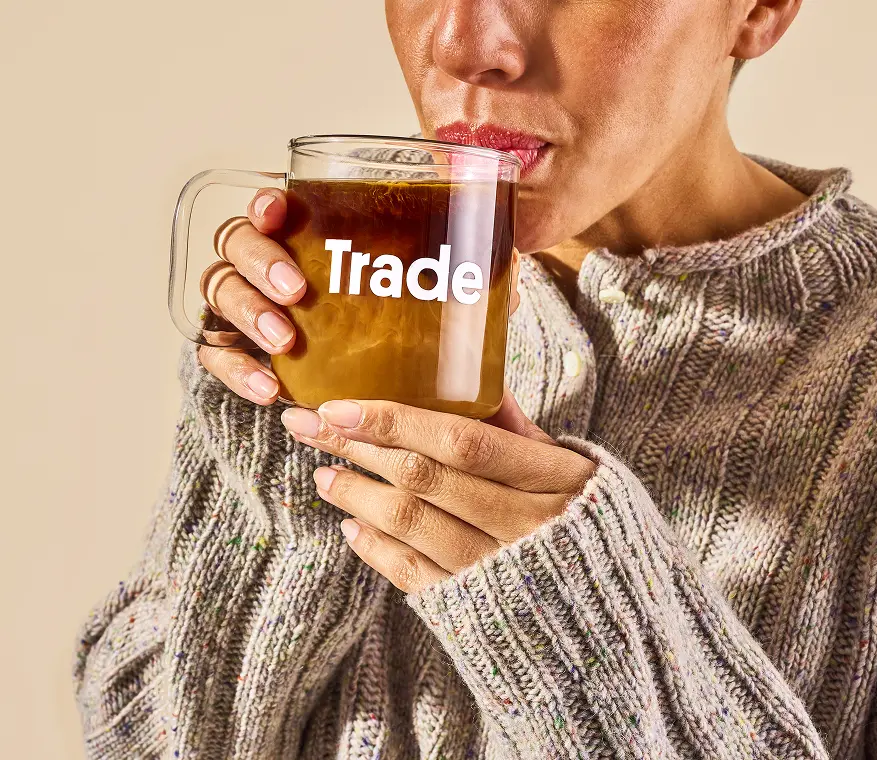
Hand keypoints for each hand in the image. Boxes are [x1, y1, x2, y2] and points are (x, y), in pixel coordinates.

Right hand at [196, 189, 521, 405]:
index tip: (281, 210)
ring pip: (219, 294)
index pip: (271, 205)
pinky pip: (220, 354)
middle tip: (297, 291)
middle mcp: (269, 263)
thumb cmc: (405, 317)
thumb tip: (510, 277)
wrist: (394, 379)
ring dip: (248, 315)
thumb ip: (466, 278)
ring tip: (286, 344)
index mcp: (309, 233)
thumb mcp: (436, 293)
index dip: (265, 203)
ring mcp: (250, 306)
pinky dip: (236, 371)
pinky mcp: (244, 351)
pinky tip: (269, 391)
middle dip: (259, 263)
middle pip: (234, 245)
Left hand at [279, 390, 596, 592]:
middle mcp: (525, 525)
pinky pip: (415, 576)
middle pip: (426, 479)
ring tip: (325, 473)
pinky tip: (352, 525)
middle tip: (308, 425)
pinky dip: (377, 549)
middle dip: (358, 448)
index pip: (461, 441)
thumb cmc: (590, 523)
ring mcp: (499, 569)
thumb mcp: (571, 468)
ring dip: (358, 496)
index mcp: (551, 479)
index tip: (341, 404)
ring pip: (412, 525)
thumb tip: (476, 378)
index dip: (396, 421)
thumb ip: (520, 429)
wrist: (614, 611)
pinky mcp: (478, 607)